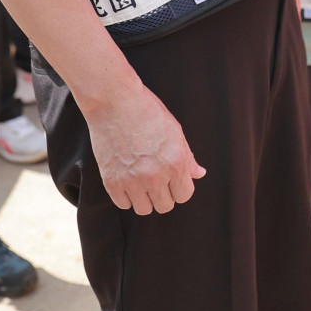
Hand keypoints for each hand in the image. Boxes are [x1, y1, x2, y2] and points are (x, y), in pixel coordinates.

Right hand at [85, 81, 205, 214]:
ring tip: (141, 179)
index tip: (172, 178)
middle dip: (163, 193)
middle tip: (156, 177)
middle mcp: (156, 175)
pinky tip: (127, 178)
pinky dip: (126, 196)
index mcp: (176, 161)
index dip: (180, 187)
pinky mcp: (112, 182)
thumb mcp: (175, 130)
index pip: (184, 195)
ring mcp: (132, 180)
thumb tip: (199, 174)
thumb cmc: (148, 111)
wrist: (114, 100)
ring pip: (144, 209)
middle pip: (165, 206)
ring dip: (145, 197)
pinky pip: (124, 204)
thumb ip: (187, 157)